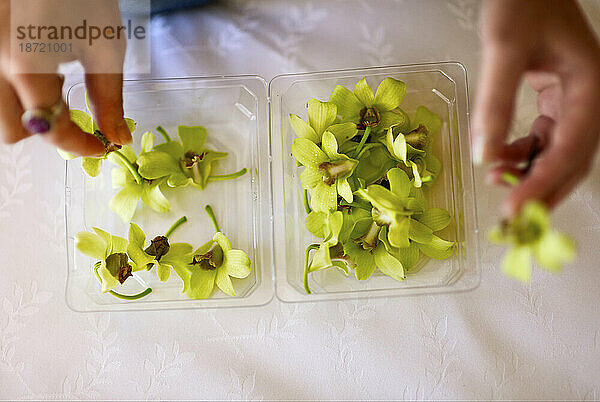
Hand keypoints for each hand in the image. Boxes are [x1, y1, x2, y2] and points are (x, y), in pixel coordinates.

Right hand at [0, 0, 129, 155]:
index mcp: (27, 65)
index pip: (51, 130)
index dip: (80, 146)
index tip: (100, 146)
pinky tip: (34, 73)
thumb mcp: (105, 48)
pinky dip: (13, 93)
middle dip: (46, 130)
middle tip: (72, 113)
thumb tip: (117, 138)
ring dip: (26, 115)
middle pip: (13, 132)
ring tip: (50, 89)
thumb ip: (109, 99)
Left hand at [473, 0, 599, 216]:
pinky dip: (521, 154)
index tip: (516, 208)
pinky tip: (497, 158)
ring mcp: (573, 101)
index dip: (544, 183)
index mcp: (589, 87)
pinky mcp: (554, 101)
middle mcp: (587, 99)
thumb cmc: (520, 3)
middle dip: (542, 189)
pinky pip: (543, 139)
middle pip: (572, 159)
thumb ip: (494, 101)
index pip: (570, 148)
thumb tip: (483, 156)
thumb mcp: (503, 48)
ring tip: (496, 181)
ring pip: (557, 153)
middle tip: (511, 215)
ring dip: (529, 173)